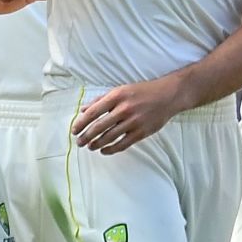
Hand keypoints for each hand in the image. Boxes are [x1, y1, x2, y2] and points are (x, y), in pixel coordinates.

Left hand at [72, 78, 188, 154]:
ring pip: (110, 137)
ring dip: (96, 144)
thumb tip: (83, 110)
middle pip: (99, 127)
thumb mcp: (120, 90)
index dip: (81, 123)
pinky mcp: (142, 132)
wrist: (168, 96)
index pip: (93, 112)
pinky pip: (123, 144)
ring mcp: (134, 122)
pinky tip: (104, 151)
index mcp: (116, 96)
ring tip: (90, 147)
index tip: (74, 130)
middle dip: (86, 136)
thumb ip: (100, 100)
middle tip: (79, 142)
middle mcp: (124, 109)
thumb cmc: (142, 91)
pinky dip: (111, 149)